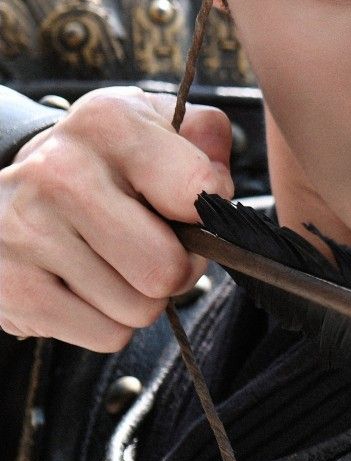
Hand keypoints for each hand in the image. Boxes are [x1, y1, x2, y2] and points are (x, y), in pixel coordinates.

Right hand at [0, 87, 233, 351]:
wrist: (6, 197)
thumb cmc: (98, 166)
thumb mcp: (151, 129)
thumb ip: (204, 136)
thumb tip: (220, 183)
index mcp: (108, 124)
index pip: (197, 191)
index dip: (206, 214)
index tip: (185, 210)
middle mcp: (61, 171)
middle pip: (167, 268)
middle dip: (175, 269)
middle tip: (151, 248)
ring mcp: (29, 230)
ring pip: (140, 308)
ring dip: (137, 298)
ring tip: (107, 262)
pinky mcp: (14, 287)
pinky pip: (108, 336)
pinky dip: (106, 322)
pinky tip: (80, 285)